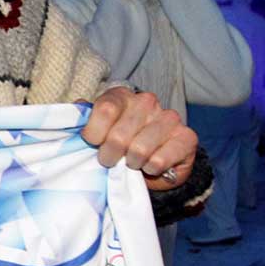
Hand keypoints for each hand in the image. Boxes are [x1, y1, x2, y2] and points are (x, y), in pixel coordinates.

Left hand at [80, 86, 195, 190]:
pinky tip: (150, 164)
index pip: (105, 109)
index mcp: (121, 96)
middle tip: (111, 159)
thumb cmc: (117, 146)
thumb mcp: (96, 132)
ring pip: (139, 150)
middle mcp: (146, 101)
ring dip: (131, 163)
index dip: (94, 134)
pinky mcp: (187, 137)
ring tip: (132, 161)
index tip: (93, 143)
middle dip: (110, 155)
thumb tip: (77, 108)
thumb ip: (83, 120)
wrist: (151, 165)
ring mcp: (169, 117)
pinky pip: (158, 161)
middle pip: (119, 136)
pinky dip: (150, 169)